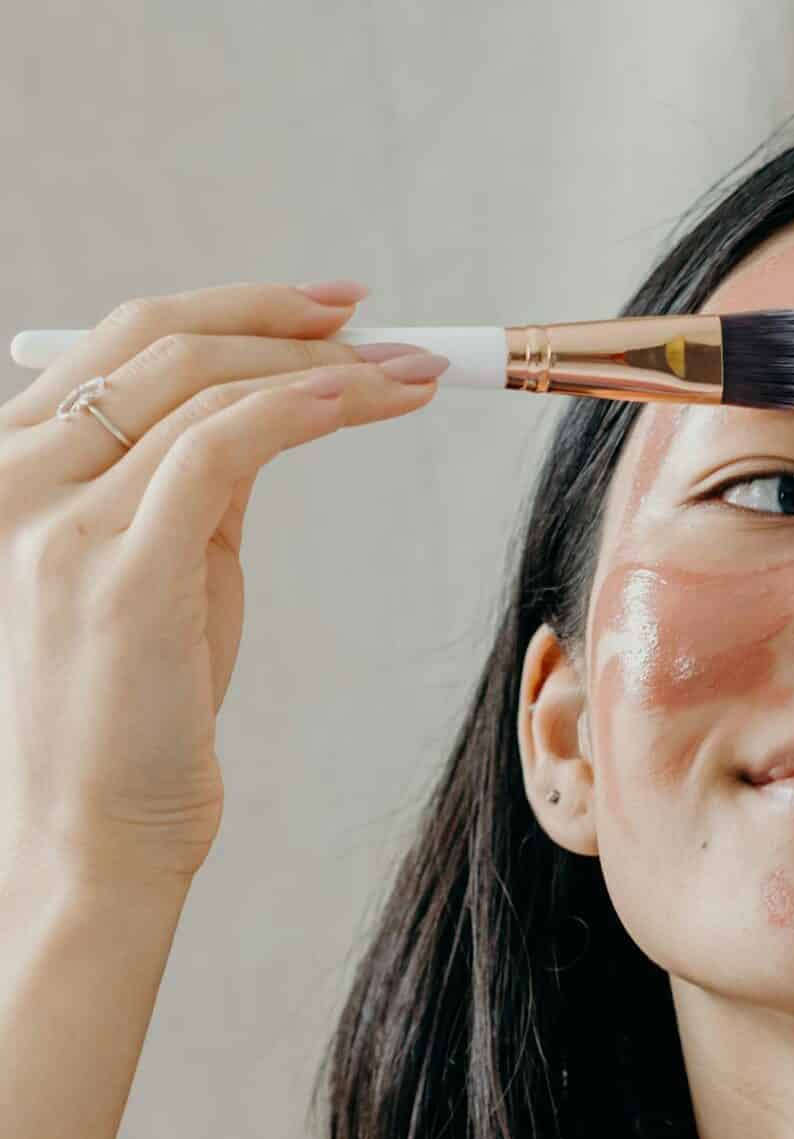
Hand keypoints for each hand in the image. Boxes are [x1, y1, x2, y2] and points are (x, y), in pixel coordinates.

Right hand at [0, 281, 443, 892]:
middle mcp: (17, 477)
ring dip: (320, 366)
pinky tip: (356, 400)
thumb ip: (196, 486)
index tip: (330, 308)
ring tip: (409, 373)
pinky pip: (215, 451)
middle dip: (284, 318)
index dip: (236, 307)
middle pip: (158, 341)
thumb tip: (271, 407)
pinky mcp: (118, 570)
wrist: (98, 829)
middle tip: (384, 325)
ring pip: (197, 386)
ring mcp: (57, 520)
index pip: (124, 344)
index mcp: (16, 467)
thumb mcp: (169, 571)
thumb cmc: (141, 710)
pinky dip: (294, 411)